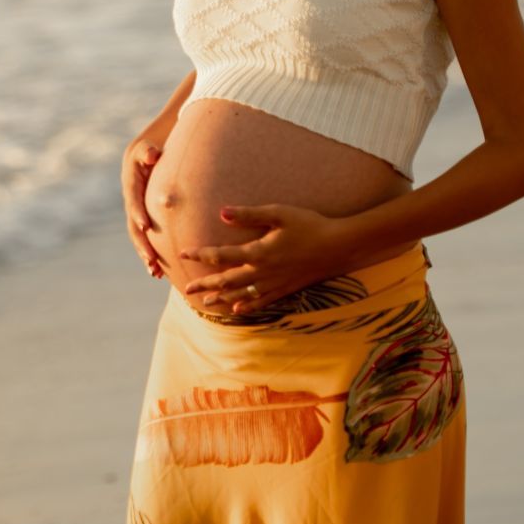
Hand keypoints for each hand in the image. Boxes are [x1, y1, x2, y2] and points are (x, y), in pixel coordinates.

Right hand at [121, 137, 166, 278]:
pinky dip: (151, 253)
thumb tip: (152, 154)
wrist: (145, 155)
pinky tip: (160, 272)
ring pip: (138, 237)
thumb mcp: (147, 147)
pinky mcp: (143, 218)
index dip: (138, 213)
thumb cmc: (150, 150)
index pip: (133, 200)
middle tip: (151, 260)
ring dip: (145, 254)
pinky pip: (145, 239)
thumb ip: (148, 151)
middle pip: (133, 226)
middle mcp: (131, 201)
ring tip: (155, 272)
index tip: (145, 226)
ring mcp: (135, 212)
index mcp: (131, 184)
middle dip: (142, 243)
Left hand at [180, 204, 355, 313]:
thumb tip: (221, 213)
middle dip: (206, 284)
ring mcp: (275, 283)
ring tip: (206, 302)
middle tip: (187, 289)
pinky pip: (263, 301)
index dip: (201, 254)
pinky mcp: (287, 288)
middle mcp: (263, 272)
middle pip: (227, 281)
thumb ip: (249, 214)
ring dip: (222, 298)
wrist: (339, 246)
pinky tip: (237, 310)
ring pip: (242, 294)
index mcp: (258, 252)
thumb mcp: (278, 213)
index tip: (184, 252)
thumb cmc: (309, 224)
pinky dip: (248, 306)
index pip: (221, 255)